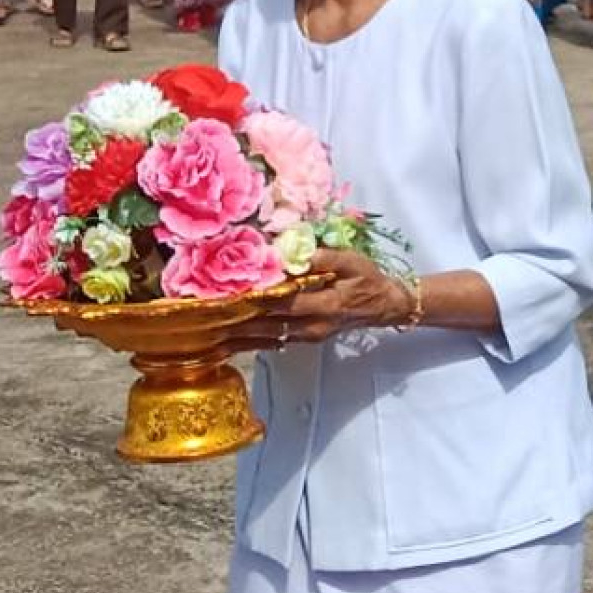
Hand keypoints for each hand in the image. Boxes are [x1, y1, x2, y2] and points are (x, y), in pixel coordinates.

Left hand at [216, 251, 414, 354]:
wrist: (384, 306)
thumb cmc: (369, 280)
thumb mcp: (353, 262)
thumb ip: (324, 258)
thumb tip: (294, 253)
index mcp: (325, 305)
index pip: (282, 301)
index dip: (255, 297)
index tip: (228, 292)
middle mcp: (313, 326)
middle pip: (268, 323)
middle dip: (238, 317)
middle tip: (208, 311)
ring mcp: (309, 336)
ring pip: (268, 336)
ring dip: (241, 332)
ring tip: (212, 328)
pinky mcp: (306, 338)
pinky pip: (275, 339)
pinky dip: (254, 337)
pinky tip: (233, 336)